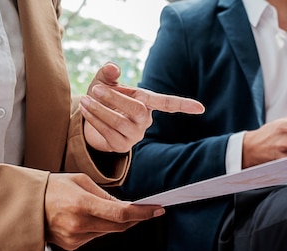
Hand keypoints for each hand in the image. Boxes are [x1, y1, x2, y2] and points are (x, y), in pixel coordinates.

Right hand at [44, 173, 163, 250]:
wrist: (26, 205)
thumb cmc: (52, 188)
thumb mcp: (81, 181)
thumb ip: (105, 195)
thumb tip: (125, 206)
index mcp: (81, 203)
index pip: (121, 213)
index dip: (143, 213)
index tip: (157, 209)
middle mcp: (79, 223)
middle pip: (120, 226)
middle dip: (136, 218)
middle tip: (148, 210)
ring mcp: (75, 237)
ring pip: (109, 232)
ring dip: (118, 223)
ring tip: (113, 209)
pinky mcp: (72, 245)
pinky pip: (96, 236)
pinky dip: (102, 227)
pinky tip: (94, 218)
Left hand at [79, 63, 204, 153]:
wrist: (90, 120)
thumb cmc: (103, 97)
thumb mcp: (104, 82)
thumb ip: (108, 73)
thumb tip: (112, 68)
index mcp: (147, 103)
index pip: (167, 104)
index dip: (183, 105)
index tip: (201, 108)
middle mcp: (145, 121)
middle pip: (136, 109)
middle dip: (115, 99)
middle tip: (96, 89)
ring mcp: (135, 136)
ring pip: (119, 122)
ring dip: (99, 110)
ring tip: (84, 99)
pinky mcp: (121, 146)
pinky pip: (108, 133)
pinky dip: (94, 119)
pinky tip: (84, 109)